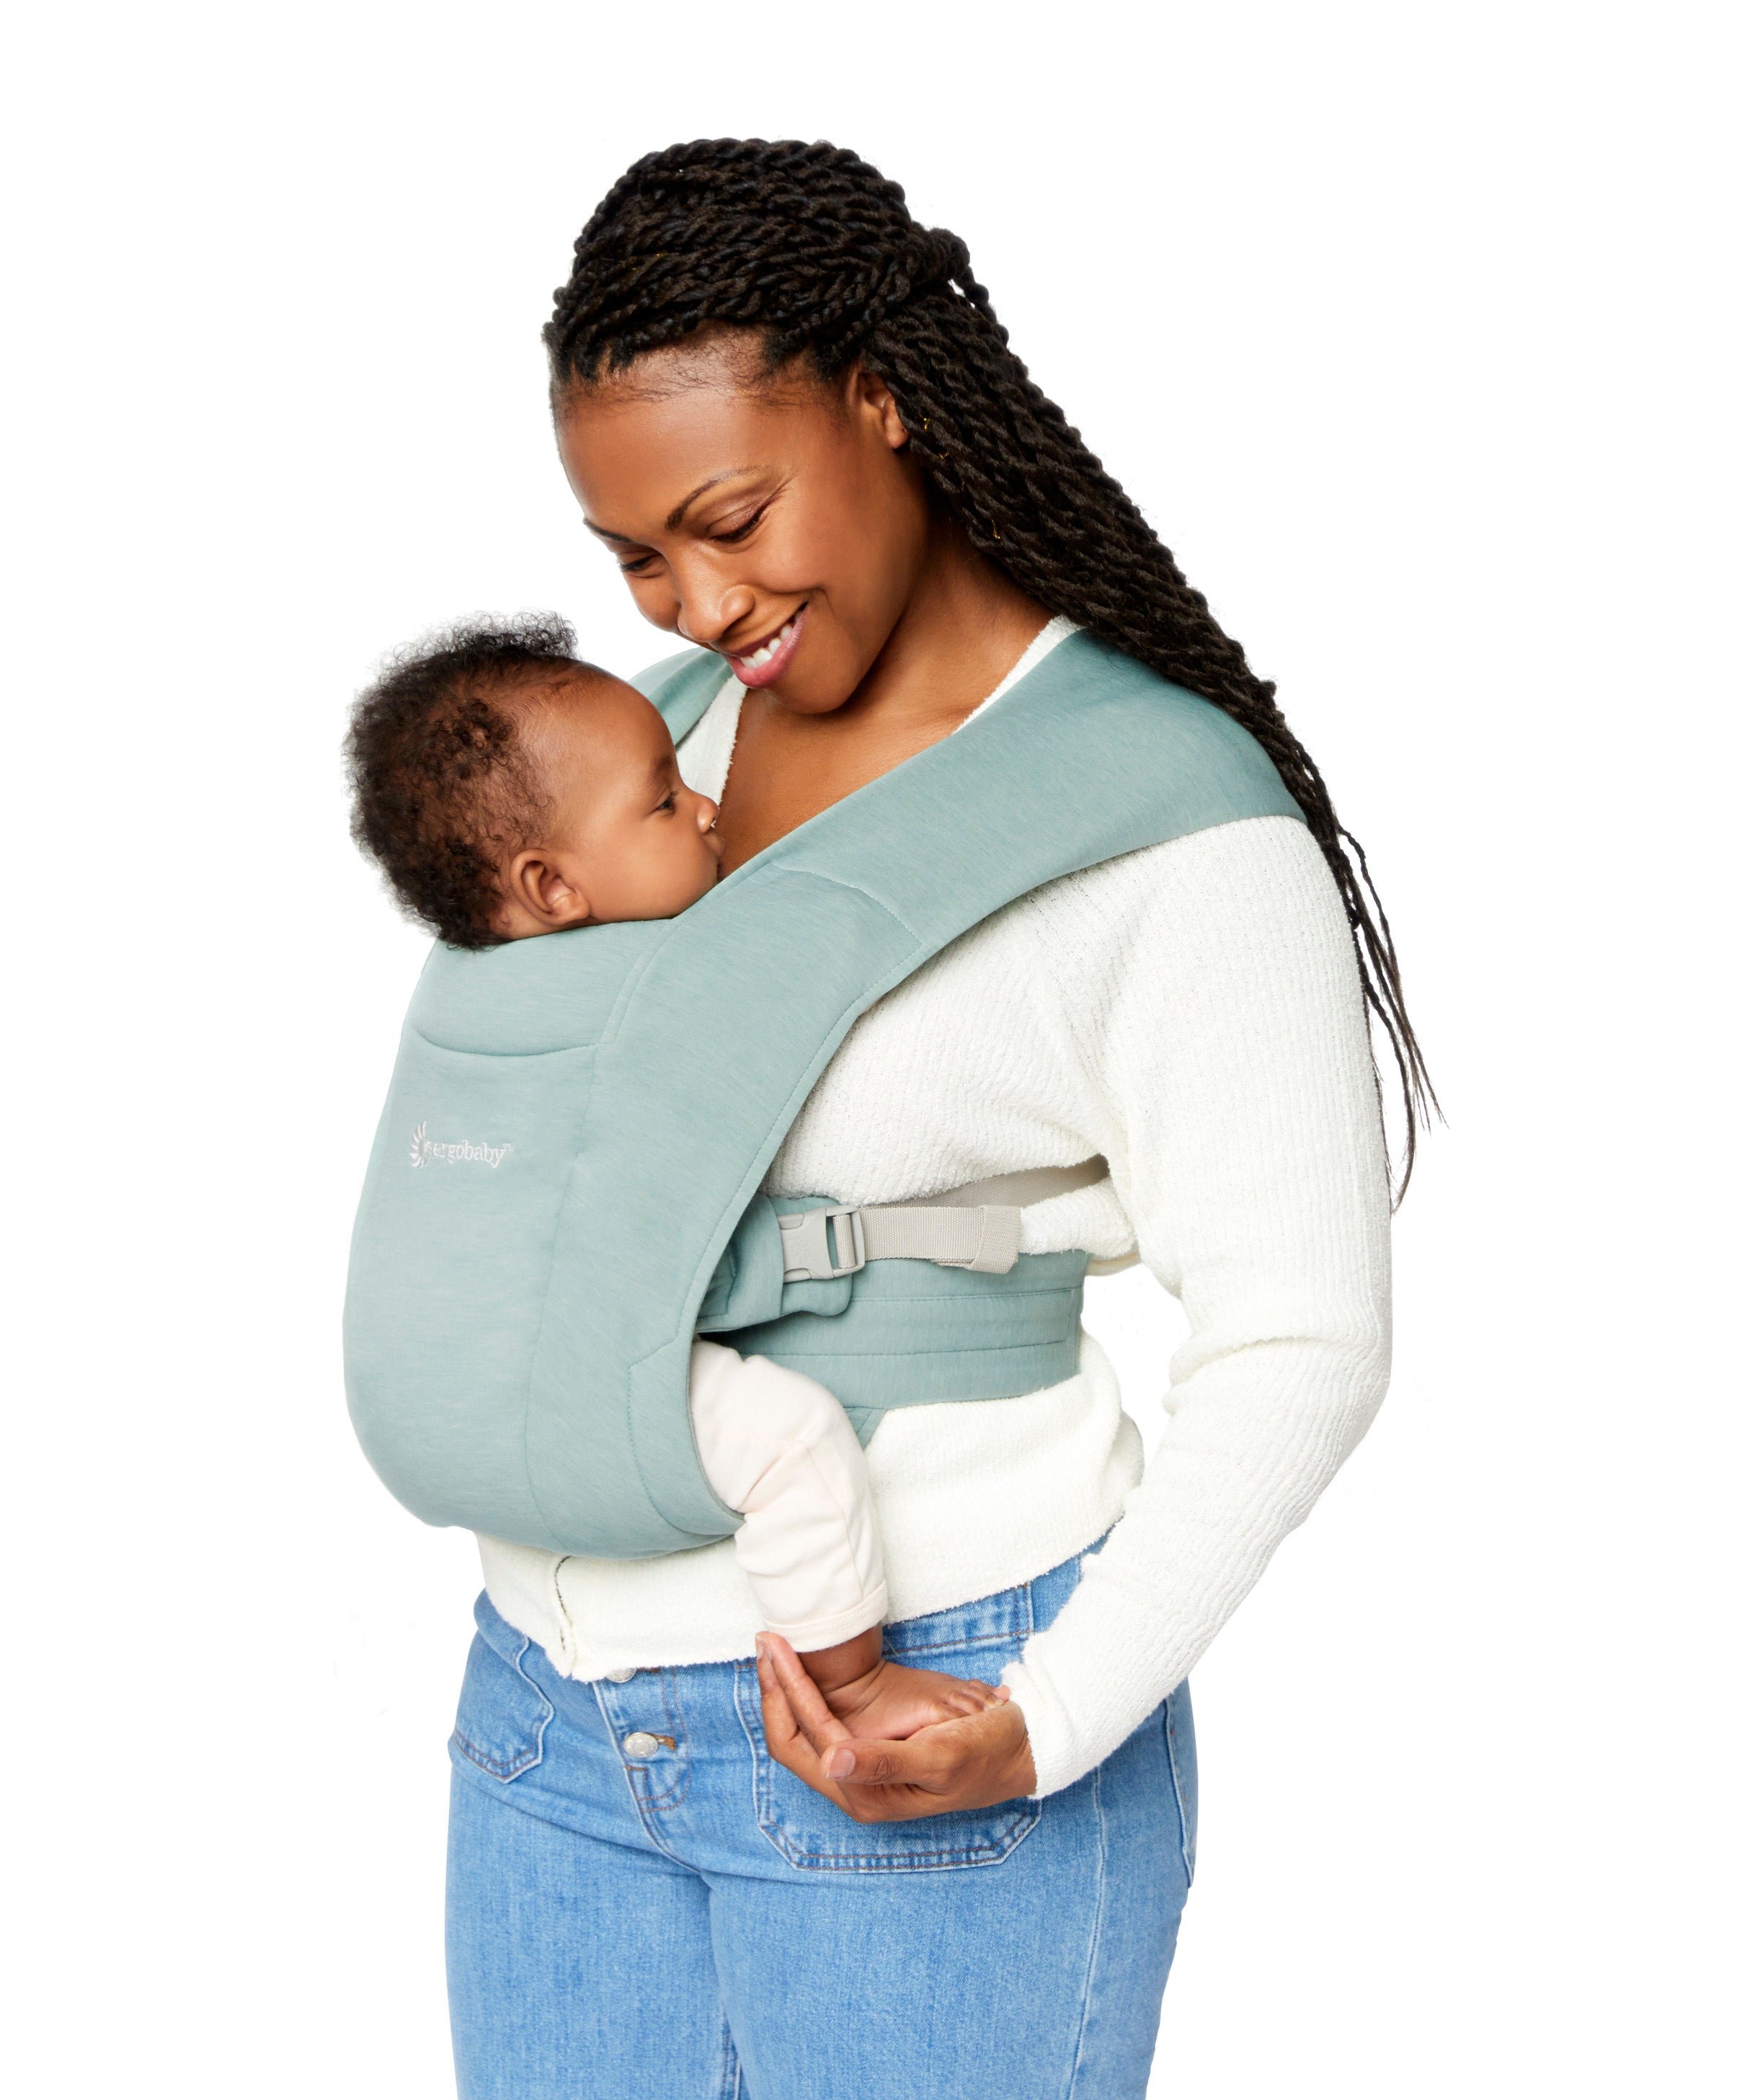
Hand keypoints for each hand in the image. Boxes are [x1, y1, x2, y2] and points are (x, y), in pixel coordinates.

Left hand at [756, 1632, 1038, 1822]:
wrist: (1017, 1752)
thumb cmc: (985, 1752)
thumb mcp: (941, 1755)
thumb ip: (885, 1761)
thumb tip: (833, 1761)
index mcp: (868, 1795)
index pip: (811, 1736)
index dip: (789, 1689)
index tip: (775, 1645)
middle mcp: (856, 1791)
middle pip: (792, 1742)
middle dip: (773, 1691)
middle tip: (764, 1641)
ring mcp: (860, 1777)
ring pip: (802, 1737)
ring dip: (783, 1694)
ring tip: (772, 1651)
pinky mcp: (869, 1760)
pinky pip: (820, 1731)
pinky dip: (804, 1700)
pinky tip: (799, 1674)